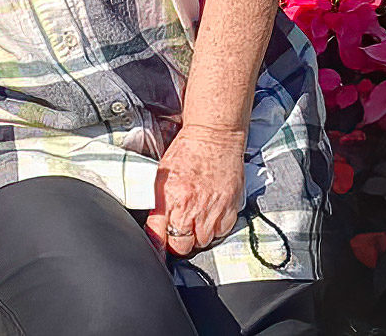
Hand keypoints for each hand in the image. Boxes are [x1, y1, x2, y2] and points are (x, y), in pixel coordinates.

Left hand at [143, 124, 245, 256]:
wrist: (214, 135)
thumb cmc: (187, 150)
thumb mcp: (162, 175)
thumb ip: (159, 203)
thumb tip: (155, 226)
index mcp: (168, 198)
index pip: (158, 237)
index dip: (158, 246)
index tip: (159, 251)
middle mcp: (189, 208)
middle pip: (181, 245)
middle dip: (179, 241)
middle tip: (180, 230)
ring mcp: (211, 210)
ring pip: (202, 242)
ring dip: (198, 235)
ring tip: (197, 218)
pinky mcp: (229, 208)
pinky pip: (221, 232)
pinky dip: (216, 228)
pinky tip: (211, 213)